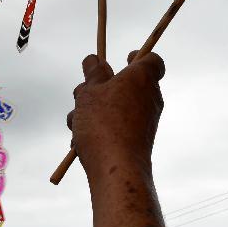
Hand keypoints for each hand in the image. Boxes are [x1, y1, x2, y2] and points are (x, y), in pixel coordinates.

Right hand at [67, 50, 164, 181]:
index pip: (152, 60)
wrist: (118, 169)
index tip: (125, 58)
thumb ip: (93, 74)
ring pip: (116, 106)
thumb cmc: (104, 124)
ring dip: (93, 111)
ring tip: (75, 122)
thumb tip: (95, 59)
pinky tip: (79, 141)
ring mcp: (145, 120)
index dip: (139, 57)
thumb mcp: (90, 92)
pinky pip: (117, 126)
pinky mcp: (138, 139)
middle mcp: (149, 97)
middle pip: (126, 83)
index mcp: (142, 78)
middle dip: (100, 88)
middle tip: (81, 94)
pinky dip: (99, 129)